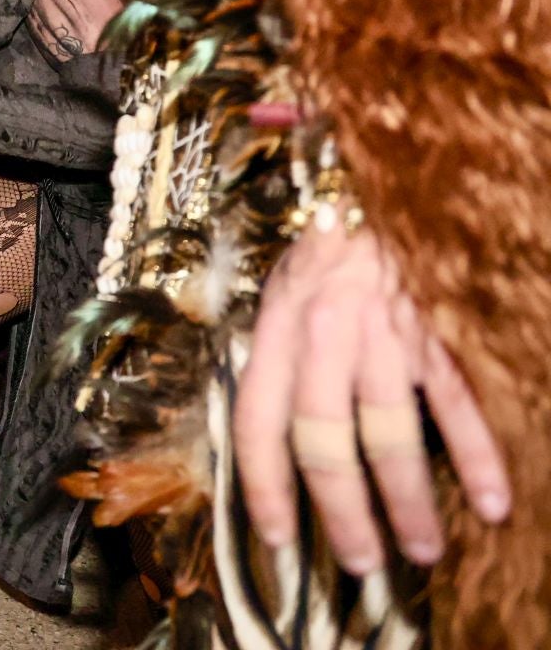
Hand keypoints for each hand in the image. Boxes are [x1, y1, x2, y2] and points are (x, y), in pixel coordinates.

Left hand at [234, 224, 510, 574]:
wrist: (379, 188)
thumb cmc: (325, 252)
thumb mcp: (280, 297)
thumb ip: (277, 360)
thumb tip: (272, 436)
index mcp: (275, 334)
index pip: (257, 423)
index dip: (263, 486)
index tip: (280, 538)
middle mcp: (322, 340)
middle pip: (323, 443)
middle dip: (342, 512)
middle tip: (360, 564)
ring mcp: (383, 338)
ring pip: (390, 435)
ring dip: (407, 502)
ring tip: (421, 551)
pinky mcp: (437, 334)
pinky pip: (457, 406)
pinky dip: (478, 458)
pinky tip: (494, 504)